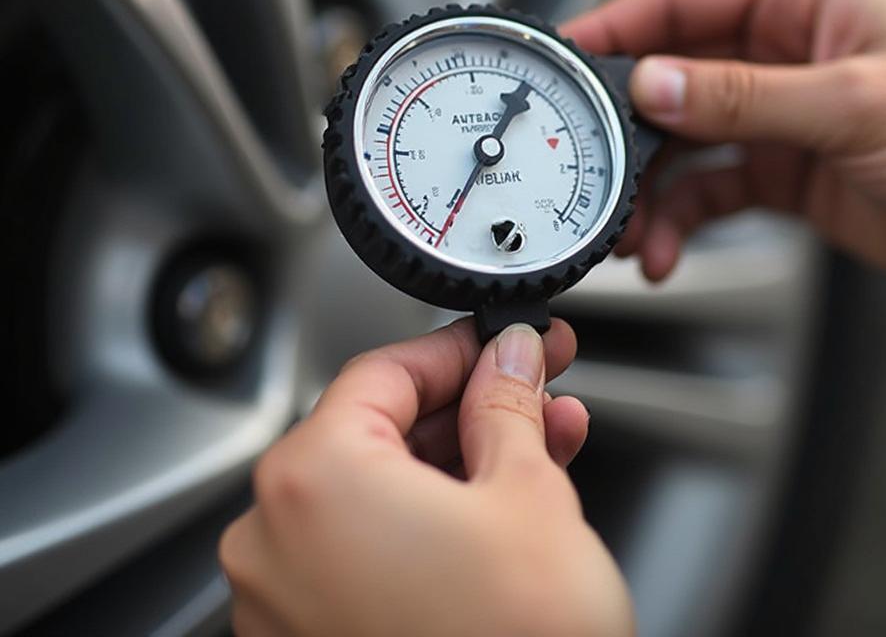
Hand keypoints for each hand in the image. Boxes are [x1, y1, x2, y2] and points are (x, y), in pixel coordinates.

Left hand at [220, 318, 633, 636]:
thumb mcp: (527, 493)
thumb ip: (508, 403)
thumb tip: (507, 358)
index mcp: (312, 481)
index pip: (384, 371)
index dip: (458, 349)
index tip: (504, 343)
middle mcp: (277, 541)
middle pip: (384, 432)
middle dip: (476, 406)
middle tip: (536, 387)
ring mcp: (290, 603)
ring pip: (388, 493)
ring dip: (470, 462)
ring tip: (547, 443)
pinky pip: (379, 550)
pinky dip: (440, 521)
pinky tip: (509, 503)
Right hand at [564, 0, 885, 305]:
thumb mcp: (855, 105)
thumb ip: (743, 98)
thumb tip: (652, 83)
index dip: (616, 27)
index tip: (563, 58)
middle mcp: (786, 48)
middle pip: (672, 73)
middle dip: (624, 124)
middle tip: (582, 162)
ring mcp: (783, 113)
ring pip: (685, 139)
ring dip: (647, 184)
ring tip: (623, 226)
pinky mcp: (788, 169)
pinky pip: (713, 188)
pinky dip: (682, 218)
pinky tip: (665, 248)